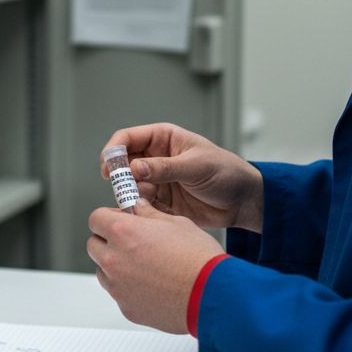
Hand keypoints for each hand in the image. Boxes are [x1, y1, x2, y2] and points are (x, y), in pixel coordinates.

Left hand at [87, 201, 223, 333]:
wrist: (212, 295)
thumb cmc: (199, 259)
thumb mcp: (176, 223)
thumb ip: (150, 215)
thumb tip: (138, 208)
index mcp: (123, 232)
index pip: (96, 219)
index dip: (108, 217)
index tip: (119, 220)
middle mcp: (114, 259)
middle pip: (94, 245)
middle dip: (108, 241)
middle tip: (131, 242)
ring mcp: (118, 287)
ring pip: (103, 271)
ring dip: (115, 266)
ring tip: (145, 266)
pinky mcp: (127, 308)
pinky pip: (119, 293)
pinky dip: (129, 288)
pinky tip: (153, 285)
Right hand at [102, 123, 262, 232]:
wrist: (242, 201)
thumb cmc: (226, 173)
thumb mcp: (196, 166)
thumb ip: (165, 167)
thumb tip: (135, 168)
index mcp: (164, 139)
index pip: (128, 138)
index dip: (114, 150)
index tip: (109, 167)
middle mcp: (155, 158)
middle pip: (123, 163)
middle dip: (120, 176)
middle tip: (124, 189)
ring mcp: (157, 180)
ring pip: (129, 186)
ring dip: (131, 195)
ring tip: (144, 202)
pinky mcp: (160, 201)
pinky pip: (140, 204)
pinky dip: (140, 209)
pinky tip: (151, 213)